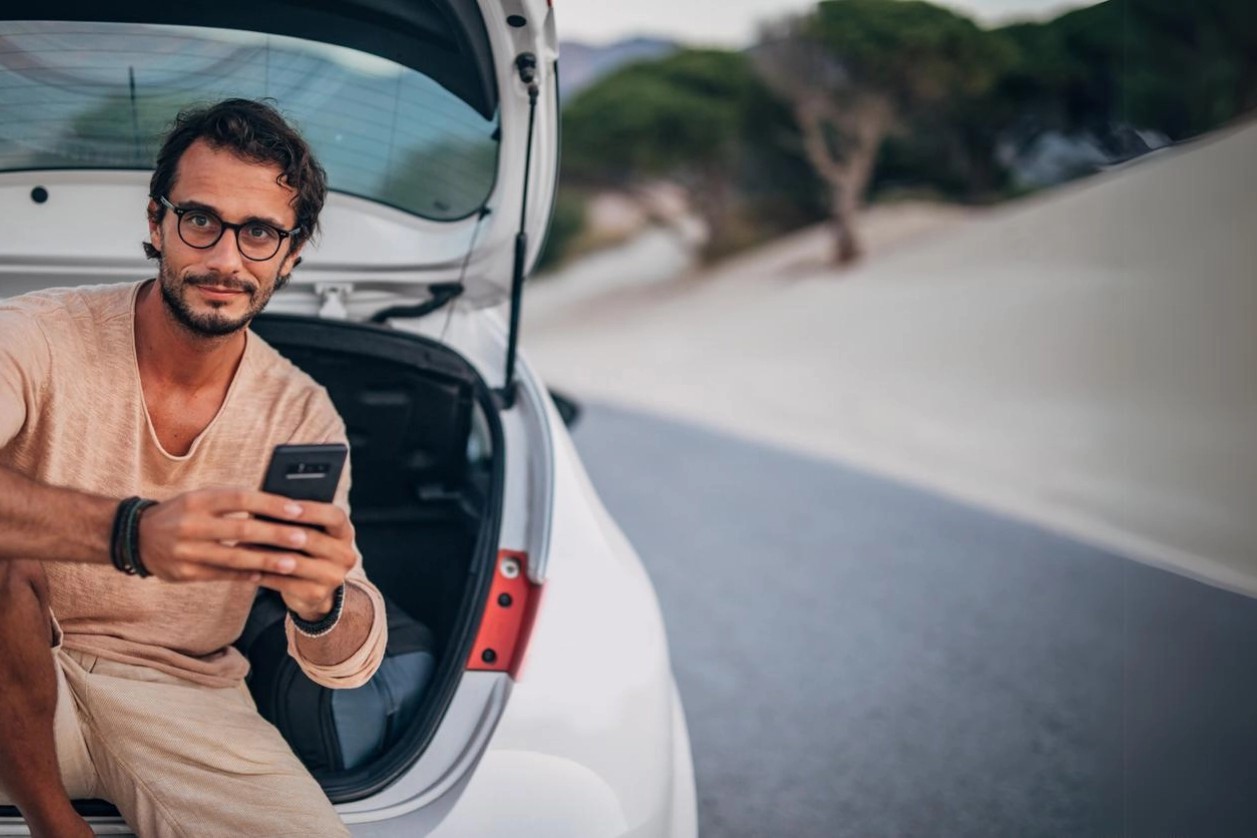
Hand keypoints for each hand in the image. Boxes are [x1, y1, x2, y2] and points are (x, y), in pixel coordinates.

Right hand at [136, 489, 352, 616]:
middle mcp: (191, 524)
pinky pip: (220, 575)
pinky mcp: (183, 573)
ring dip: (265, 561)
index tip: (298, 509)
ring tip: (292, 563)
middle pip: (241, 529)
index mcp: (198, 499)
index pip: (241, 498)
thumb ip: (233, 501)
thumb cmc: (183, 513)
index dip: (270, 504)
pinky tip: (264, 575)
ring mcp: (186, 551)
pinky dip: (244, 575)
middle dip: (275, 535)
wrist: (135, 537)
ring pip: (233, 557)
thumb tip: (277, 506)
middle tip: (304, 538)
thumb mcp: (201, 498)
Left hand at [251, 500, 355, 620]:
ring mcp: (333, 577)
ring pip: (296, 563)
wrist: (314, 589)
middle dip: (280, 532)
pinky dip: (264, 575)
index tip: (286, 505)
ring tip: (241, 547)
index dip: (311, 510)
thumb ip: (293, 519)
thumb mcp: (308, 532)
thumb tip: (263, 504)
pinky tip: (247, 569)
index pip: (334, 516)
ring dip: (265, 555)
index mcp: (344, 532)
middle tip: (252, 525)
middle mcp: (345, 554)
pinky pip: (285, 583)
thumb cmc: (304, 550)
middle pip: (313, 539)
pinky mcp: (317, 595)